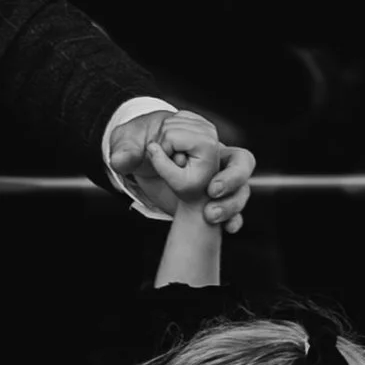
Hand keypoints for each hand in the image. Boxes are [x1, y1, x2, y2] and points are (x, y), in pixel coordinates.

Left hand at [112, 105, 253, 231]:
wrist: (139, 157)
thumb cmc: (138, 142)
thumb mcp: (127, 142)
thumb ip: (125, 151)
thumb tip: (121, 161)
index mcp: (200, 135)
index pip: (216, 145)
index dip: (209, 160)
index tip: (190, 172)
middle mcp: (215, 155)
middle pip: (243, 163)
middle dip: (232, 179)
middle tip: (213, 191)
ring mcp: (216, 177)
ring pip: (242, 190)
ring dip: (232, 205)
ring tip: (212, 216)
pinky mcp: (211, 198)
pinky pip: (232, 210)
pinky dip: (232, 219)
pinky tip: (228, 229)